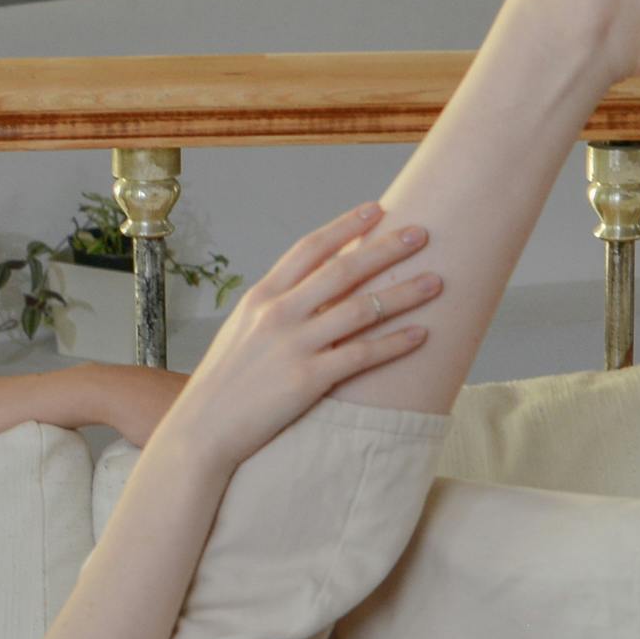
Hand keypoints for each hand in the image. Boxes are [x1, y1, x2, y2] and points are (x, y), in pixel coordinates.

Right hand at [146, 203, 434, 471]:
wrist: (202, 429)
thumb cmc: (224, 383)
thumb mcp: (242, 331)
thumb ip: (275, 309)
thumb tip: (310, 293)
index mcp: (261, 296)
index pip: (310, 248)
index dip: (346, 226)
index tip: (377, 209)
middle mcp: (278, 313)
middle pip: (343, 269)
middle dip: (386, 248)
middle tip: (422, 234)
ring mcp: (294, 345)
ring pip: (361, 309)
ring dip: (404, 293)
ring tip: (437, 281)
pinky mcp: (308, 379)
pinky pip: (363, 355)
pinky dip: (396, 343)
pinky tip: (422, 334)